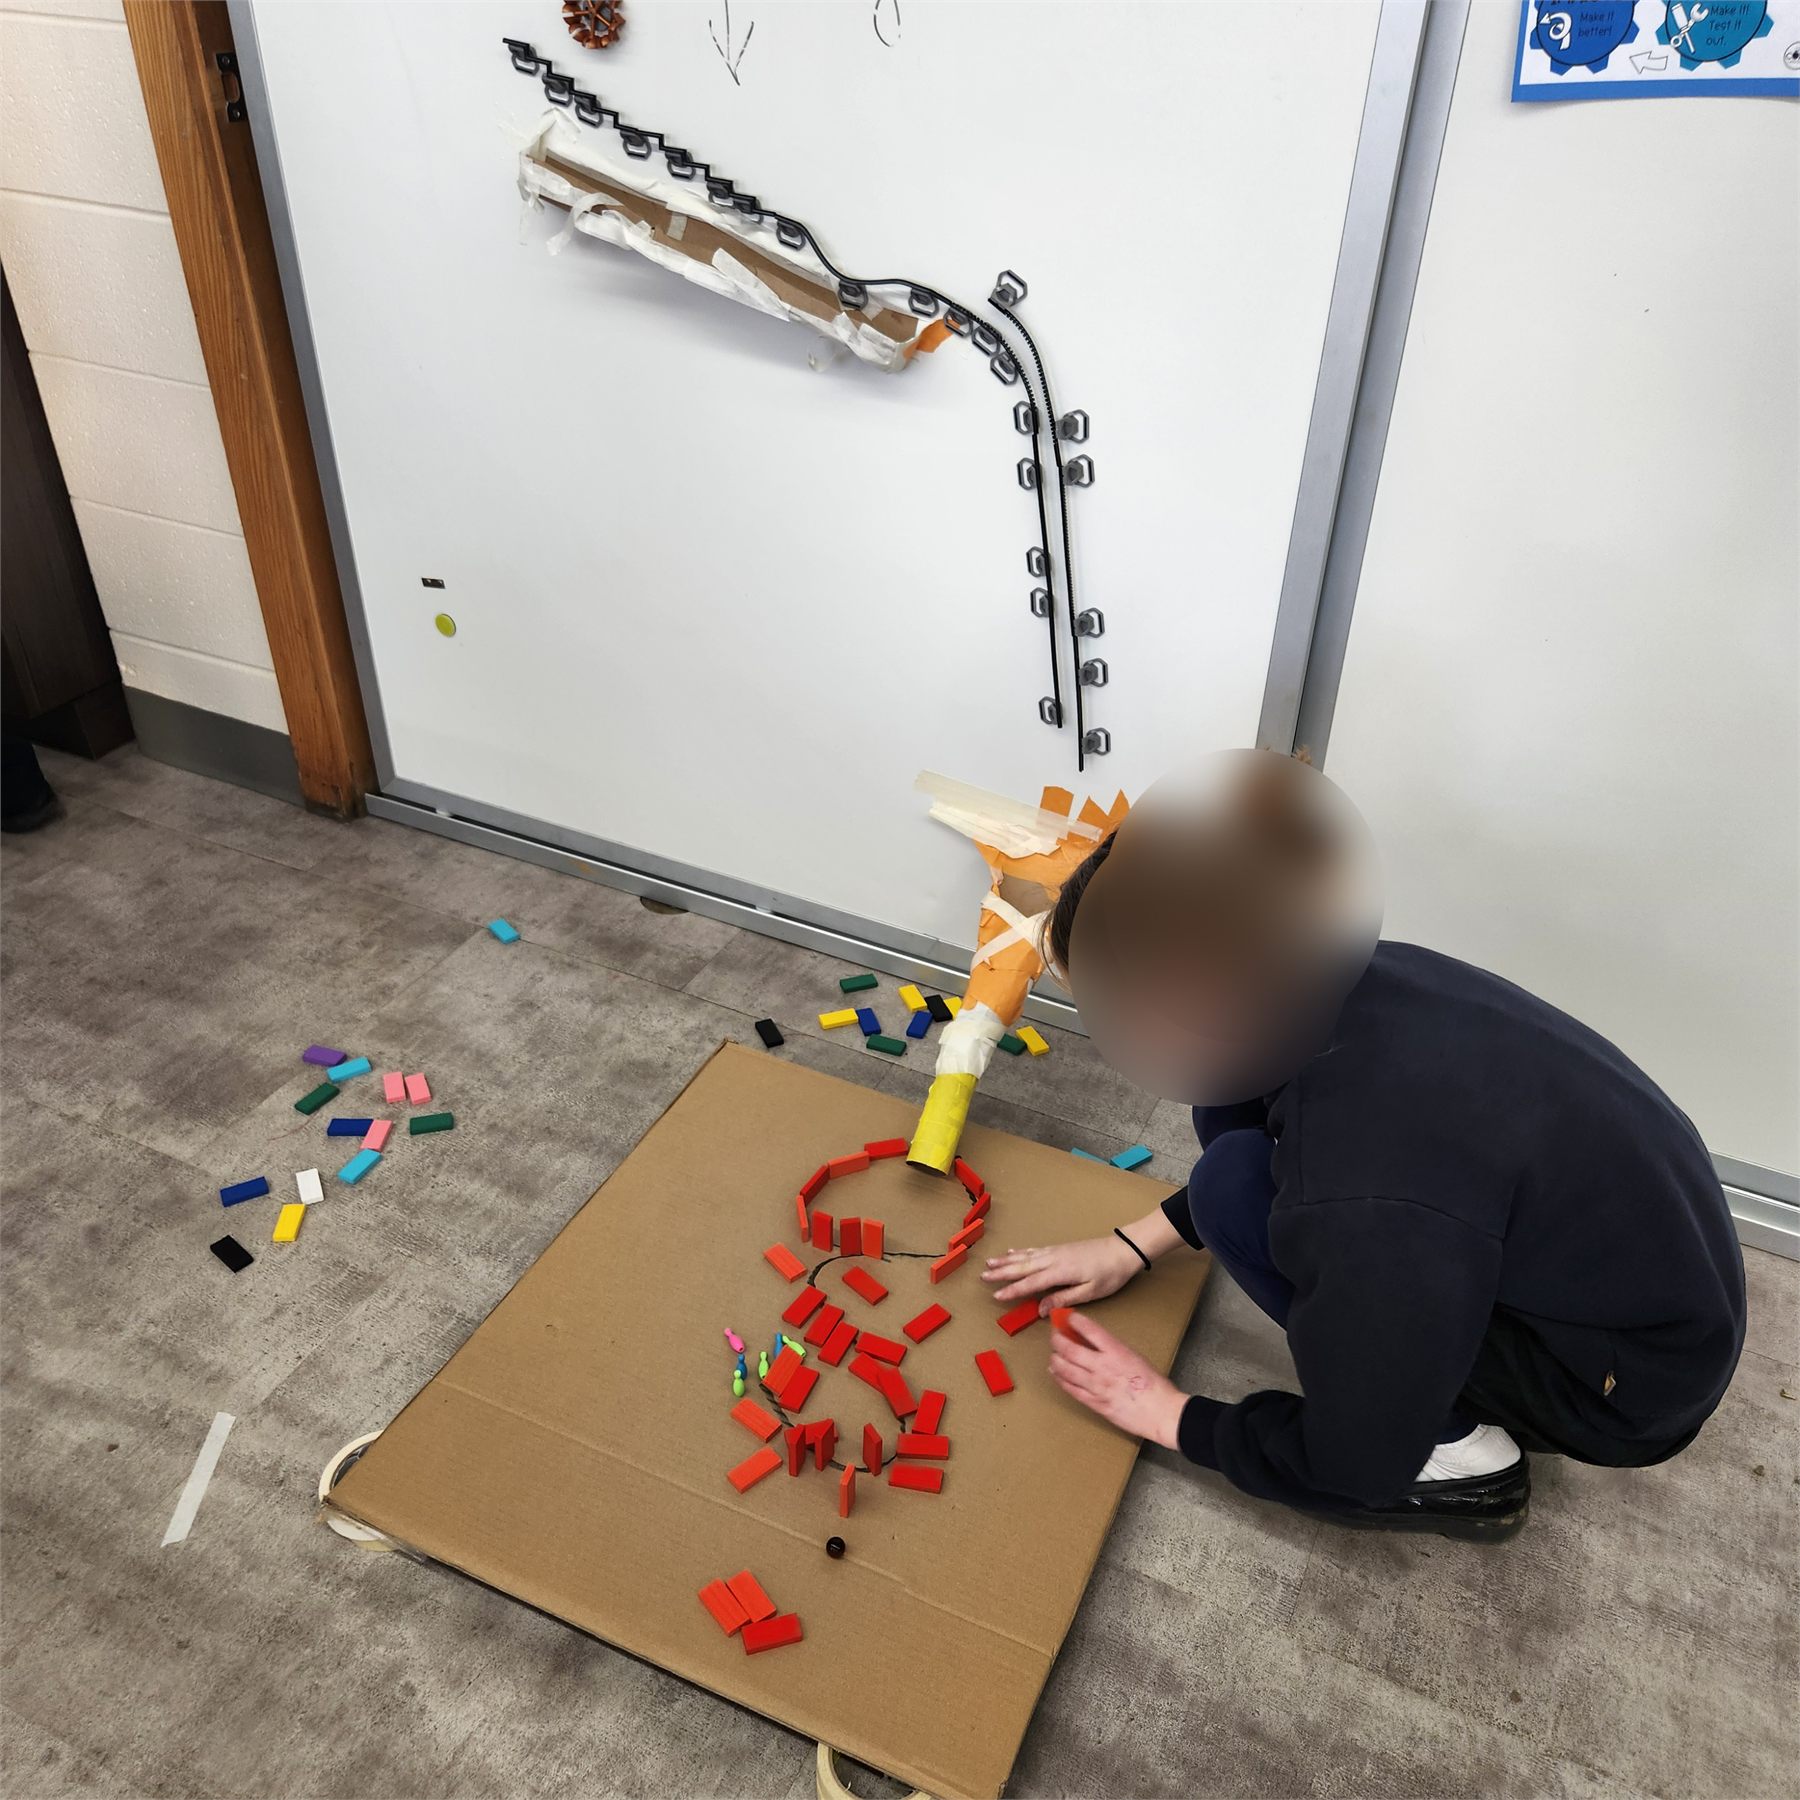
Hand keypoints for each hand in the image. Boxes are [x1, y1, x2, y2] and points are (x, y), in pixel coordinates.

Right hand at [981, 1235, 1140, 1311]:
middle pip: (1022, 1267)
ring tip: (990, 1263)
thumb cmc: (1109, 1274)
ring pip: (1025, 1256)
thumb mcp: (1090, 1292)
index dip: (1012, 1290)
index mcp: (1060, 1272)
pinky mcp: (1060, 1248)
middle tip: (982, 1276)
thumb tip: (1041, 1309)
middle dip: (1002, 1272)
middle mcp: (1053, 1259)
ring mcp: (1055, 1251)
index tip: (996, 1296)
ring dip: (1006, 1260)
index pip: (1030, 1283)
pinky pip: (1035, 1250)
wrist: (1123, 1250)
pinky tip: (1013, 1252)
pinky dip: (1021, 1251)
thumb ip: (1064, 1299)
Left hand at [1048, 1313, 1186, 1448]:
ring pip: (1065, 1369)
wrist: (1160, 1412)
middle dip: (1058, 1339)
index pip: (1090, 1330)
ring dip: (1055, 1358)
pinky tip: (1056, 1373)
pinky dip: (1060, 1379)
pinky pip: (1071, 1389)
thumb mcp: (1134, 1356)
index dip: (1075, 1320)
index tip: (1068, 1317)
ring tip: (1053, 1354)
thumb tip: (1094, 1342)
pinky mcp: (1094, 1403)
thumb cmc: (1153, 1385)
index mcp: (1116, 1351)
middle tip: (1054, 1335)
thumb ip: (1114, 1349)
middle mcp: (1103, 1367)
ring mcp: (1096, 1386)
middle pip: (1070, 1349)